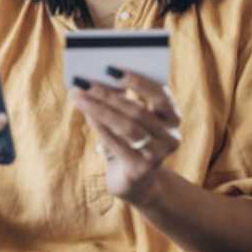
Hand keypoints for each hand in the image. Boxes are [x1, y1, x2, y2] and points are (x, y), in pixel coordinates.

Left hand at [68, 67, 181, 205]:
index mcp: (173, 118)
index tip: (112, 68)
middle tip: (86, 81)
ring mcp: (158, 155)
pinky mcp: (141, 169)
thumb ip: (119, 100)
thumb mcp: (128, 119)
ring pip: (127, 127)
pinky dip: (100, 127)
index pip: (160, 95)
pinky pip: (117, 145)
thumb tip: (96, 78)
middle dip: (109, 94)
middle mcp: (171, 136)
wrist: (134, 182)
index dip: (138, 80)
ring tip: (78, 96)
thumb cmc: (129, 142)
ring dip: (99, 109)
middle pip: (139, 111)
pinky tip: (86, 114)